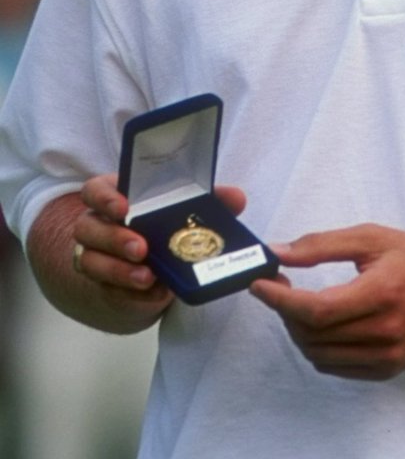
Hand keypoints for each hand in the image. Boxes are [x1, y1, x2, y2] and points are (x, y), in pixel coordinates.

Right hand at [73, 175, 246, 321]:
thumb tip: (236, 198)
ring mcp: (96, 257)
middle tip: (142, 248)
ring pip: (91, 262)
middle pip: (89, 228)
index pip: (95, 191)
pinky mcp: (104, 286)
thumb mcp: (182, 210)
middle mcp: (98, 225)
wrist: (147, 267)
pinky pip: (109, 290)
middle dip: (115, 239)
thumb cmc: (162, 225)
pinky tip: (151, 293)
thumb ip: (209, 200)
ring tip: (147, 276)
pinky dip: (130, 293)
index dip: (105, 198)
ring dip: (118, 270)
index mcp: (115, 197)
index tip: (125, 207)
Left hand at [249, 223, 404, 380]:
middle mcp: (385, 331)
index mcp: (381, 293)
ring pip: (319, 354)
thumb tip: (278, 252)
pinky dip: (317, 347)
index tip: (258, 284)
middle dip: (285, 311)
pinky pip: (335, 367)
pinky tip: (320, 324)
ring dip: (298, 330)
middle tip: (280, 285)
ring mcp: (387, 356)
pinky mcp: (386, 370)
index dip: (281, 300)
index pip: (316, 310)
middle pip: (313, 334)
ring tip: (298, 304)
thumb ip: (321, 245)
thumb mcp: (370, 237)